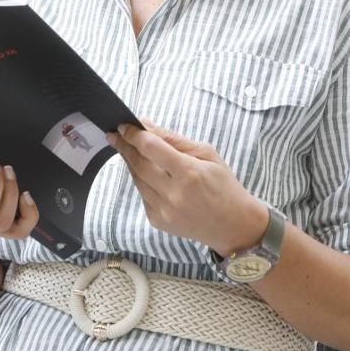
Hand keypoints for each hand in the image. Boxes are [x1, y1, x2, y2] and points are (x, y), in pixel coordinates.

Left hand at [107, 118, 268, 256]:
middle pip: (138, 163)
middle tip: (115, 134)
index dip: (133, 134)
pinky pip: (143, 195)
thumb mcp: (206, 154)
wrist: (234, 226)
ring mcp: (164, 211)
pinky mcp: (158, 221)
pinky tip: (148, 173)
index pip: (151, 148)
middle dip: (124, 146)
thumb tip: (145, 124)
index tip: (123, 125)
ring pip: (137, 179)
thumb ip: (173, 139)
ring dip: (131, 162)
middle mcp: (174, 194)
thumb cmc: (223, 186)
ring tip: (128, 149)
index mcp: (189, 173)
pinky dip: (142, 181)